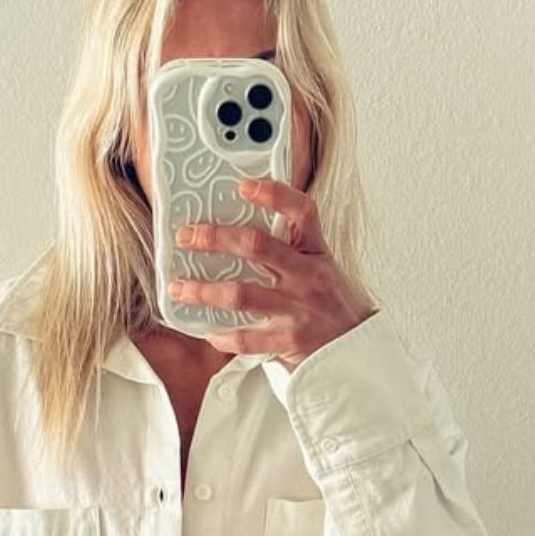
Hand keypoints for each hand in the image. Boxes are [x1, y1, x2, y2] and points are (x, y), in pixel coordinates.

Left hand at [169, 176, 375, 368]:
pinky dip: (221, 335)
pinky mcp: (287, 340)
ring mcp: (296, 309)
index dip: (273, 194)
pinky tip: (207, 330)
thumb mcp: (318, 266)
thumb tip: (236, 231)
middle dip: (215, 238)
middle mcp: (306, 276)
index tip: (243, 185)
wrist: (355, 350)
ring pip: (241, 294)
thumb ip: (287, 247)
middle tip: (186, 236)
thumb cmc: (328, 303)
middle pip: (256, 246)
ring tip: (178, 287)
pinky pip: (245, 338)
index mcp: (315, 251)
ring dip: (203, 290)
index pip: (301, 212)